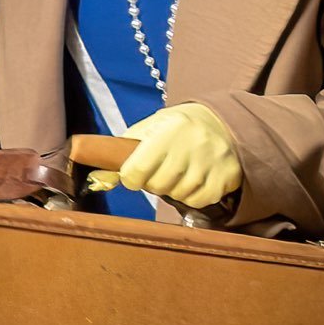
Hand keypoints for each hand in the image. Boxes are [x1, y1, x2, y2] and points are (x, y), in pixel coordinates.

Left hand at [86, 103, 241, 208]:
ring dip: (173, 189)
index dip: (131, 176)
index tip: (135, 173)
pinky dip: (191, 196)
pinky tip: (195, 179)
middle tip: (161, 169)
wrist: (222, 122)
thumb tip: (98, 180)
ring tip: (179, 171)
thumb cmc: (177, 127)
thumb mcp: (149, 128)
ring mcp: (211, 162)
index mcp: (168, 129)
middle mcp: (191, 144)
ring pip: (177, 195)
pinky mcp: (225, 177)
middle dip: (153, 182)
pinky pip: (197, 201)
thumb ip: (122, 150)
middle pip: (157, 186)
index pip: (136, 170)